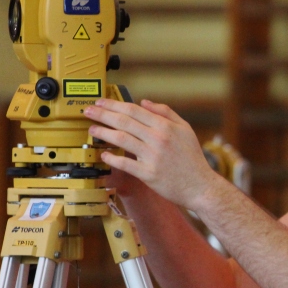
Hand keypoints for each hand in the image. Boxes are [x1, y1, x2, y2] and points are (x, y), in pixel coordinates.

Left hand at [84, 99, 221, 208]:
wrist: (200, 186)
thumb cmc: (192, 158)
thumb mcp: (185, 129)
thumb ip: (166, 113)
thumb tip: (144, 102)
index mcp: (166, 126)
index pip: (134, 110)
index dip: (114, 104)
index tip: (100, 102)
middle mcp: (158, 139)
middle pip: (124, 121)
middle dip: (102, 114)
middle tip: (87, 111)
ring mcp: (152, 157)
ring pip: (121, 139)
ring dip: (103, 133)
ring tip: (92, 129)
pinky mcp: (148, 174)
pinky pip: (125, 163)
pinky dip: (112, 158)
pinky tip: (103, 154)